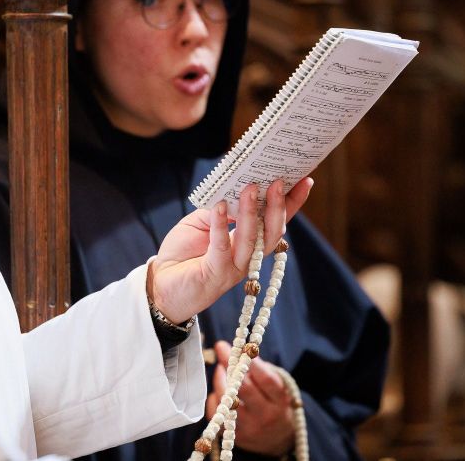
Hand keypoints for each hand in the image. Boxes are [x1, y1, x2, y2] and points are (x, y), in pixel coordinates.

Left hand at [149, 178, 312, 323]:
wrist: (159, 283)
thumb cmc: (183, 252)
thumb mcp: (201, 222)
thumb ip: (220, 209)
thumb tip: (236, 191)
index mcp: (247, 243)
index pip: (274, 221)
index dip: (292, 203)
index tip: (304, 181)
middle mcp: (246, 257)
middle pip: (271, 232)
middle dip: (278, 206)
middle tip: (279, 182)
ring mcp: (232, 268)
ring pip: (251, 239)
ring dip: (251, 212)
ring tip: (252, 188)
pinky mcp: (214, 274)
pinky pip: (220, 247)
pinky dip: (220, 225)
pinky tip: (219, 206)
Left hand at [205, 341, 295, 455]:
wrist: (280, 441)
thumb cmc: (276, 405)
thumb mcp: (278, 388)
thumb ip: (262, 372)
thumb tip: (239, 351)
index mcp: (280, 401)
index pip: (266, 380)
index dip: (252, 362)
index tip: (240, 347)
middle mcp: (266, 416)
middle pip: (244, 389)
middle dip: (230, 365)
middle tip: (221, 349)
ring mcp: (249, 428)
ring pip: (226, 400)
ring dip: (219, 380)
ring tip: (220, 370)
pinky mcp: (235, 436)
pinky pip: (216, 413)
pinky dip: (214, 398)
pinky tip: (219, 392)